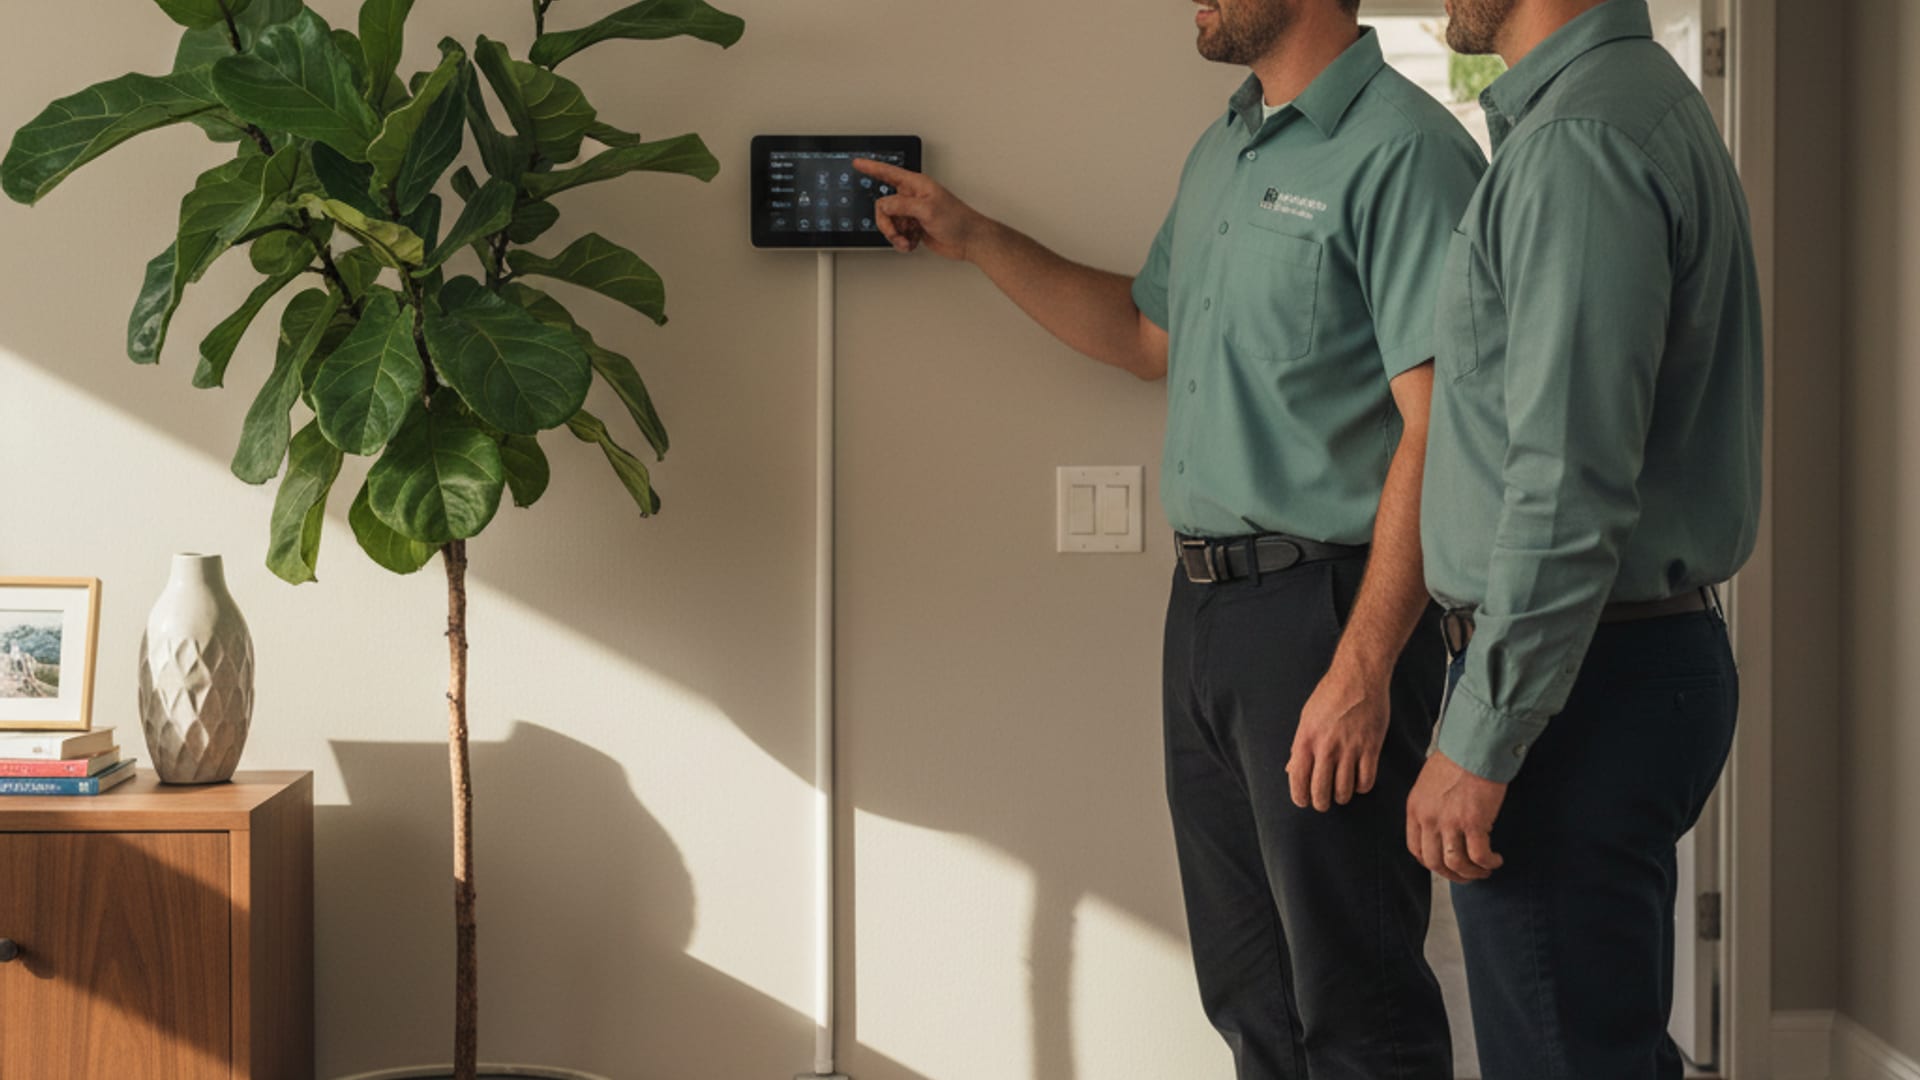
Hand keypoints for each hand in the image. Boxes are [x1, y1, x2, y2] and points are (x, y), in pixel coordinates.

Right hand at [853, 158, 987, 259]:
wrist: (969, 240)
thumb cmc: (957, 220)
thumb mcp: (927, 209)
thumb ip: (902, 205)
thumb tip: (884, 206)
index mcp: (916, 185)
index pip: (888, 173)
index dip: (871, 168)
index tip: (858, 163)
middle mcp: (913, 197)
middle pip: (884, 206)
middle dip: (887, 223)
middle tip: (896, 233)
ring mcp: (913, 213)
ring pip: (889, 223)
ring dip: (896, 235)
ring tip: (907, 241)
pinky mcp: (915, 228)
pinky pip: (898, 234)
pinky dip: (902, 242)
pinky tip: (912, 243)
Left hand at [1287, 660, 1389, 810]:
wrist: (1359, 676)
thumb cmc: (1329, 695)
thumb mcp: (1306, 718)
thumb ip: (1299, 746)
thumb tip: (1291, 770)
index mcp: (1306, 739)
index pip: (1298, 780)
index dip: (1300, 797)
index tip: (1304, 802)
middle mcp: (1326, 748)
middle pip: (1321, 792)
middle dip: (1321, 803)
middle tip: (1324, 802)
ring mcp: (1349, 749)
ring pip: (1344, 791)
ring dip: (1342, 796)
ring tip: (1341, 792)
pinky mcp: (1371, 747)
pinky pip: (1366, 780)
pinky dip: (1362, 787)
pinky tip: (1359, 781)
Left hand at [1406, 753, 1507, 883]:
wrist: (1475, 745)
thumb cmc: (1457, 758)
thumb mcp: (1429, 783)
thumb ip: (1430, 806)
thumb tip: (1442, 826)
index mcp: (1415, 808)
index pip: (1415, 848)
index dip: (1431, 862)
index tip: (1445, 866)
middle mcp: (1428, 818)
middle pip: (1434, 862)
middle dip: (1452, 874)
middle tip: (1468, 875)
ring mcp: (1450, 822)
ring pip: (1456, 863)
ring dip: (1472, 873)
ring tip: (1485, 870)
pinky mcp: (1473, 822)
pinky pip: (1479, 856)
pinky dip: (1488, 863)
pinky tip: (1495, 860)